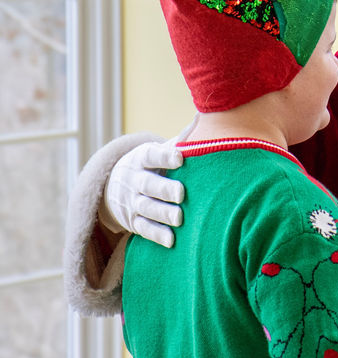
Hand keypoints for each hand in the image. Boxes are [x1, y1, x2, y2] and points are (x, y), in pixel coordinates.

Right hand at [100, 119, 195, 247]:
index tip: (181, 157)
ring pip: (146, 208)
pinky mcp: (132, 221)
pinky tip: (172, 240)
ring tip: (179, 218)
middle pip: (148, 184)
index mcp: (141, 158)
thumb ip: (180, 139)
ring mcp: (131, 201)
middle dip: (164, 189)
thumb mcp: (158, 150)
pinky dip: (157, 234)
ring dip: (162, 213)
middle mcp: (134, 180)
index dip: (165, 156)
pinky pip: (143, 229)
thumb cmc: (151, 165)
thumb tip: (203, 117)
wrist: (114, 185)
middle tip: (182, 193)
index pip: (151, 155)